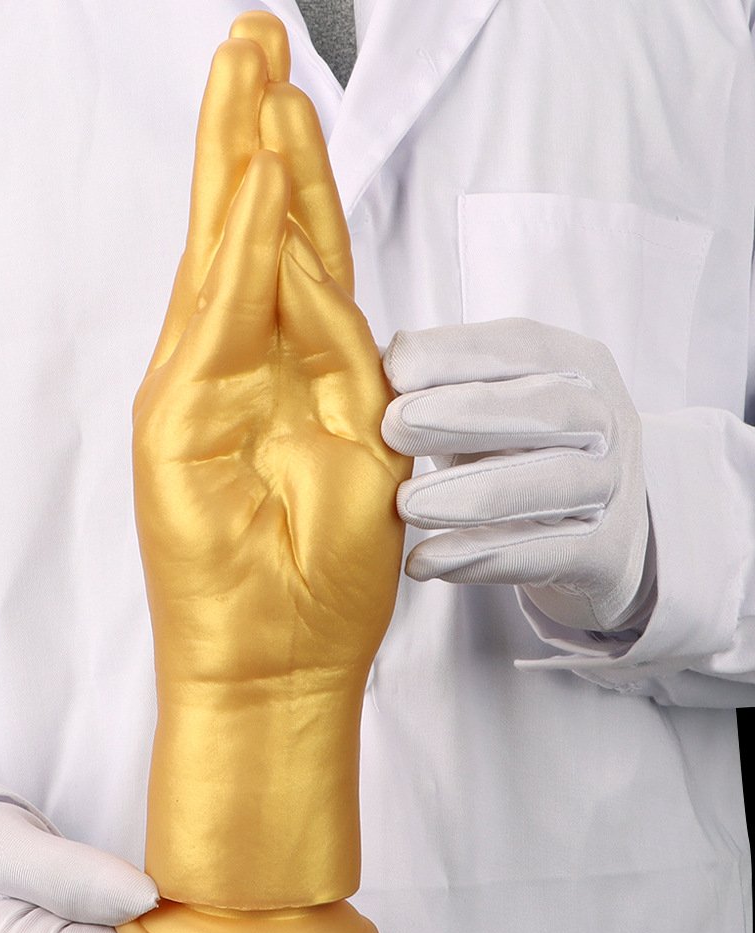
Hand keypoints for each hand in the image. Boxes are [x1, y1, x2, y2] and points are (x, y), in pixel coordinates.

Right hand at [134, 19, 407, 711]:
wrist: (279, 655)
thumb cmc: (322, 571)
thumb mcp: (367, 447)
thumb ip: (346, 360)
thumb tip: (321, 280)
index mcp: (292, 373)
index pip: (298, 255)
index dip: (300, 175)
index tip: (300, 98)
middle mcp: (240, 367)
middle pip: (253, 233)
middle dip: (259, 136)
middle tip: (259, 42)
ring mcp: (199, 388)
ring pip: (225, 256)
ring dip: (240, 164)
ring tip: (248, 71)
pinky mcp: (173, 421)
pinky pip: (217, 319)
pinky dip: (235, 250)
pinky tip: (248, 179)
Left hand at [381, 317, 653, 632]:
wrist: (595, 534)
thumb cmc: (519, 451)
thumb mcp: (481, 405)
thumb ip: (427, 383)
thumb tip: (344, 364)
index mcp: (574, 363)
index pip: (521, 346)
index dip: (456, 353)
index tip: (393, 368)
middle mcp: (605, 417)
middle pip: (545, 409)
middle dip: (463, 415)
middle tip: (393, 427)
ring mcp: (611, 486)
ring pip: (550, 483)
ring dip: (470, 494)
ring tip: (404, 505)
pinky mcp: (603, 551)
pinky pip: (544, 553)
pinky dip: (480, 558)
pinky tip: (425, 563)